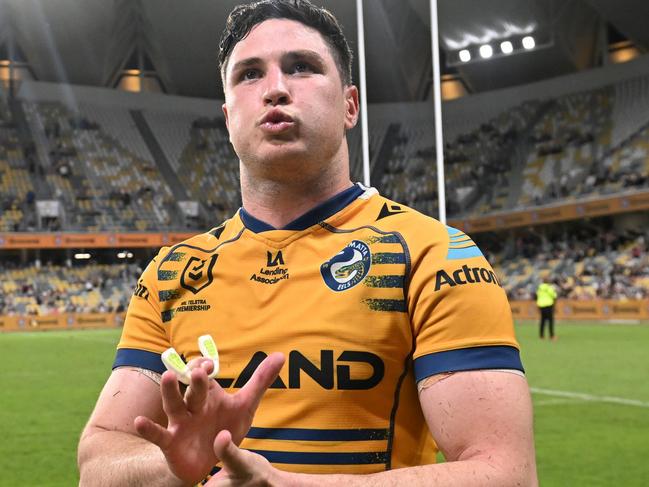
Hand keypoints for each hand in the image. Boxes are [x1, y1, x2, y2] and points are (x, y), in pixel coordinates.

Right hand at [134, 353, 284, 485]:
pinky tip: (139, 421)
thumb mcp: (245, 406)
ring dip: (171, 391)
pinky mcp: (171, 442)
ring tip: (168, 376)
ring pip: (174, 403)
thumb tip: (280, 355)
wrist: (210, 461)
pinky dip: (148, 429)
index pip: (205, 374)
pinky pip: (158, 434)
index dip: (206, 367)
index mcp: (209, 393)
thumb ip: (260, 380)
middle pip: (193, 388)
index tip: (210, 363)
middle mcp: (193, 404)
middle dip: (196, 380)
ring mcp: (180, 422)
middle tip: (199, 371)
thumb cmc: (224, 428)